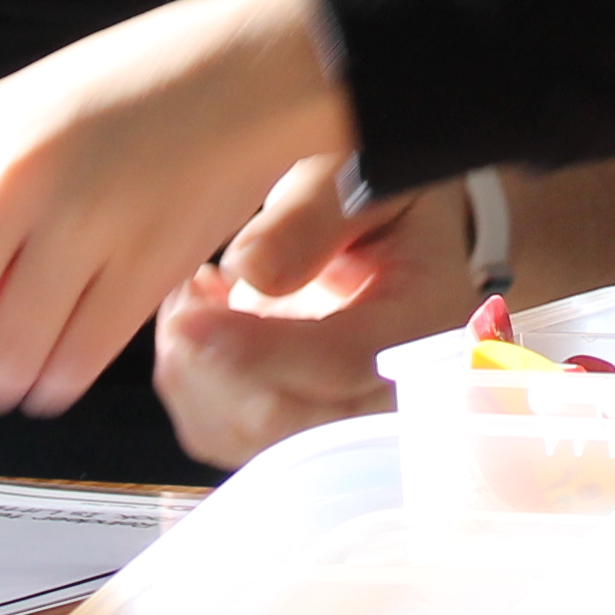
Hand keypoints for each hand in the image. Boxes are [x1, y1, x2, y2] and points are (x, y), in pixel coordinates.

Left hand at [0, 0, 353, 417]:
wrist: (243, 69)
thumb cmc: (129, 96)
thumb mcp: (18, 122)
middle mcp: (11, 176)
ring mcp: (80, 219)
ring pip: (5, 354)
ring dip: (5, 381)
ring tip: (21, 368)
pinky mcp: (145, 262)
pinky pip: (77, 358)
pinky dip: (60, 381)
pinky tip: (63, 368)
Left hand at [153, 173, 466, 467]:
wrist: (386, 226)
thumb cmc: (371, 192)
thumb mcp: (352, 174)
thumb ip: (312, 214)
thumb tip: (251, 272)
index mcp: (430, 320)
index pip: (346, 362)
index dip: (259, 351)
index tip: (191, 319)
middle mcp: (399, 391)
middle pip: (292, 425)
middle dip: (212, 368)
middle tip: (184, 301)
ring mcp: (346, 420)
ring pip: (248, 440)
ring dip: (194, 377)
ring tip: (194, 301)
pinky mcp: (299, 429)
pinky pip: (228, 438)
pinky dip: (193, 388)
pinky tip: (203, 328)